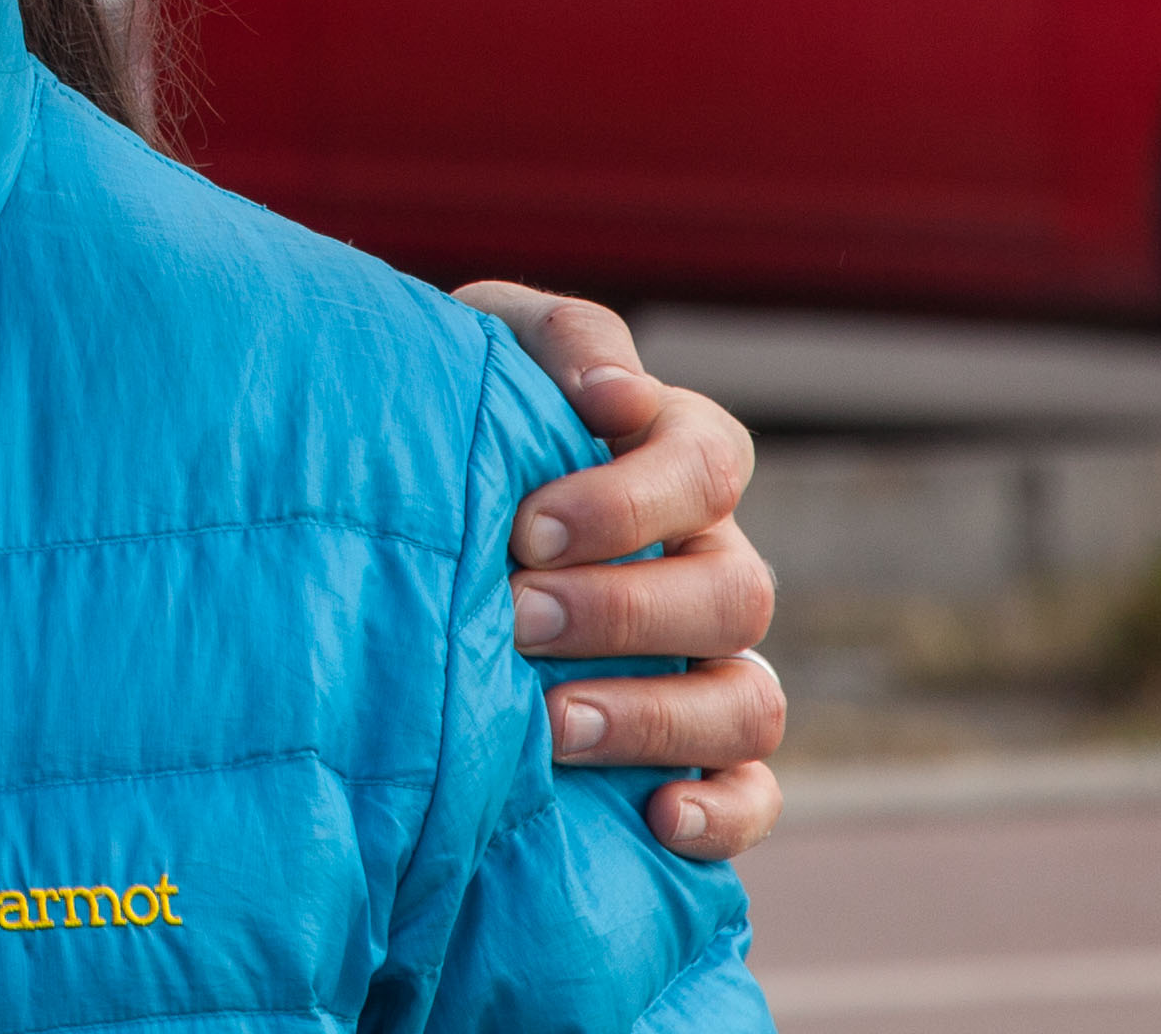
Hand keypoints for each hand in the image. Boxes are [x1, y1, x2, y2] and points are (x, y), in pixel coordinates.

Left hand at [459, 281, 785, 863]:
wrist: (405, 514)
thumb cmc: (465, 416)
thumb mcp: (495, 347)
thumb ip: (564, 342)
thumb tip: (619, 394)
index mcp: (679, 458)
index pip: (707, 466)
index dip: (629, 501)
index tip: (527, 525)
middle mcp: (714, 563)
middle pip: (735, 594)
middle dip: (622, 613)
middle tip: (516, 617)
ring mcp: (715, 663)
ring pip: (750, 701)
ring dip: (656, 717)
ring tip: (552, 723)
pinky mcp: (700, 754)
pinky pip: (755, 795)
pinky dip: (724, 814)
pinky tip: (655, 817)